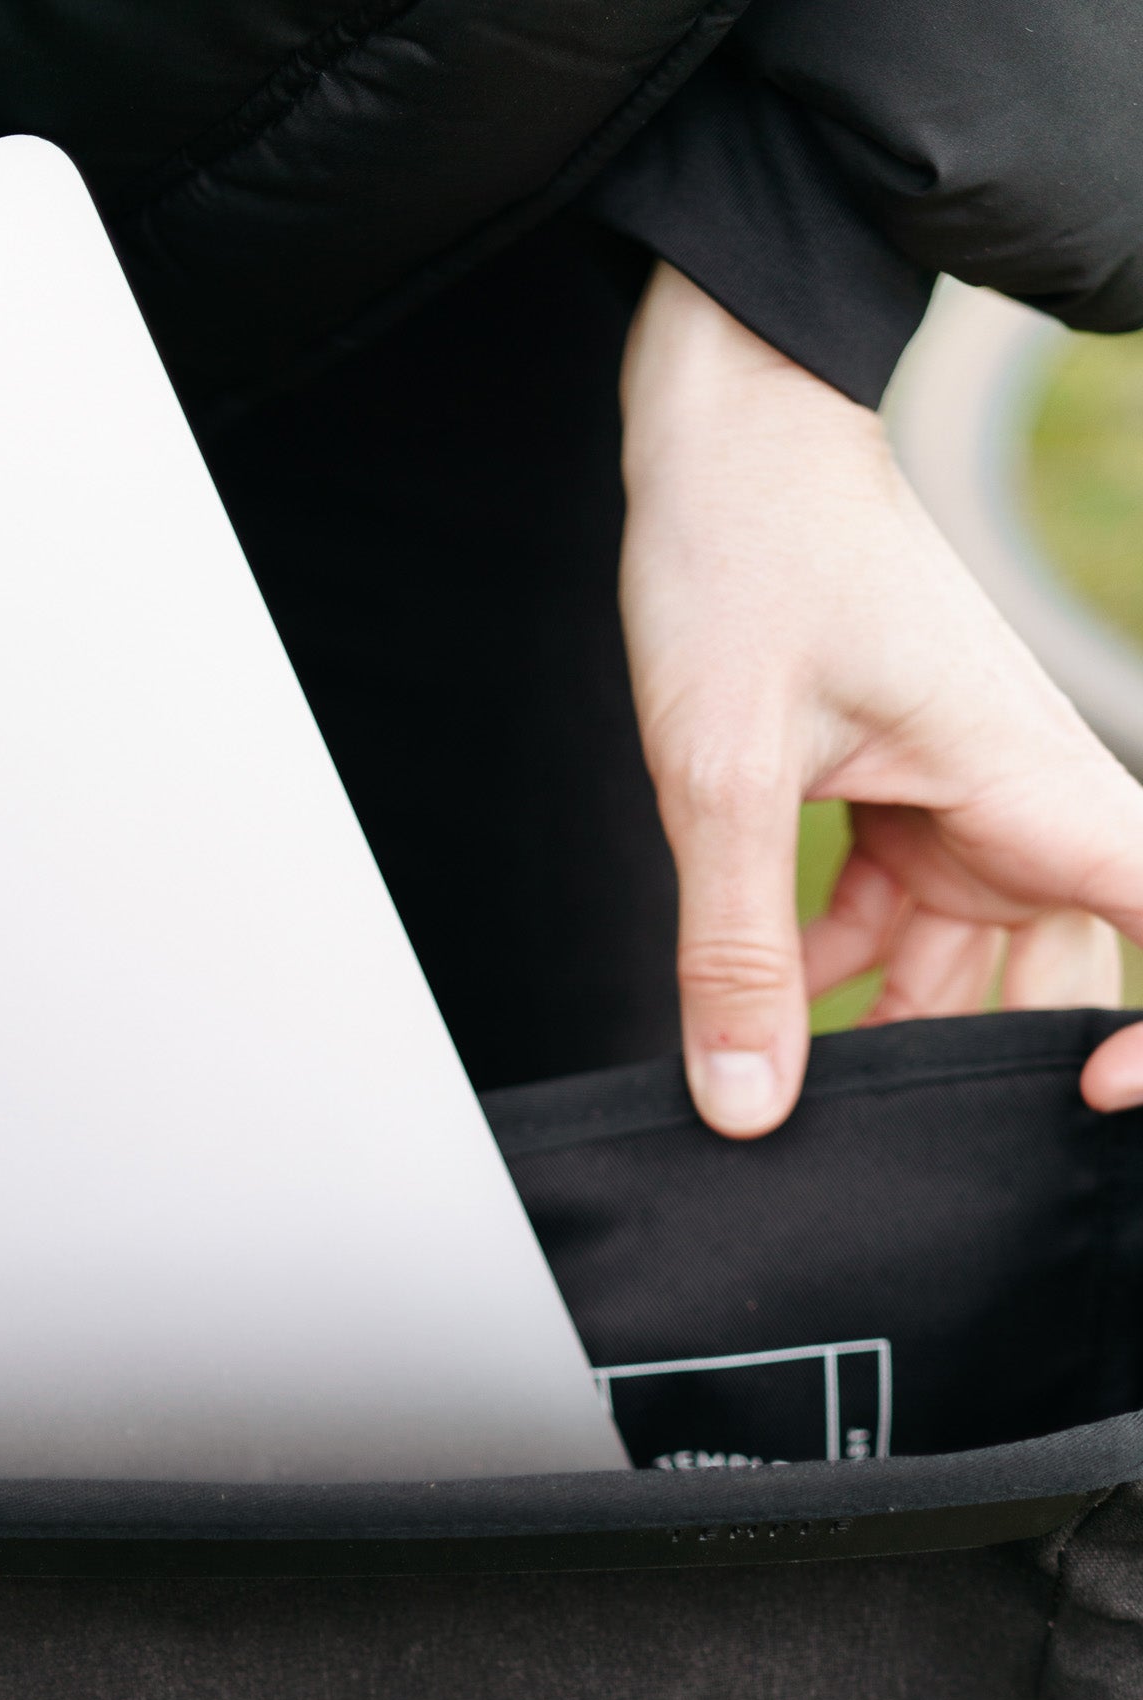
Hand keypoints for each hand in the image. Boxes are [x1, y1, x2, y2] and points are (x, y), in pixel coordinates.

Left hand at [618, 263, 1142, 1136]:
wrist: (723, 433)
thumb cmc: (749, 558)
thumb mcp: (722, 773)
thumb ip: (738, 947)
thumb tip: (745, 1106)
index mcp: (1032, 782)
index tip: (1100, 1096)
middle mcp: (1022, 800)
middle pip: (1063, 971)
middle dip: (996, 1061)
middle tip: (906, 1144)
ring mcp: (965, 804)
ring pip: (972, 962)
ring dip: (901, 1029)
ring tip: (810, 1102)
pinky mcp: (902, 802)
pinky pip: (899, 923)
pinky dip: (840, 977)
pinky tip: (758, 1017)